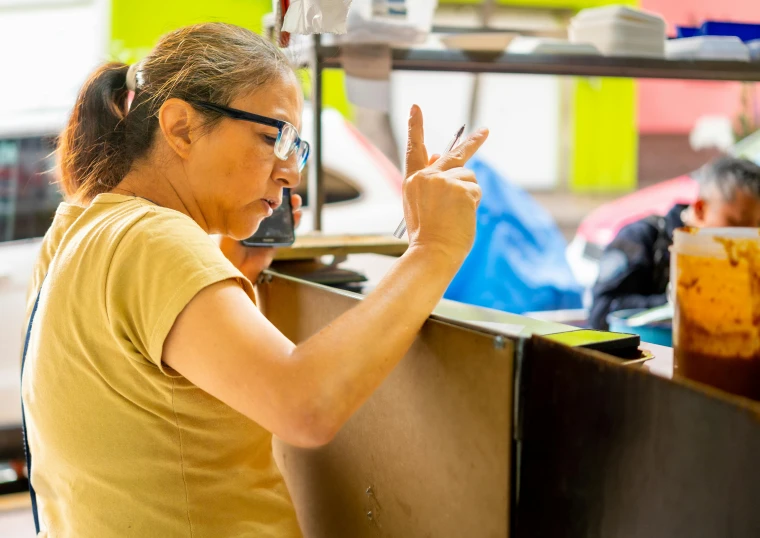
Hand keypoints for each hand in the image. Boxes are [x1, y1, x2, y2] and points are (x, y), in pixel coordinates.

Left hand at [220, 193, 302, 281]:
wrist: (235, 267)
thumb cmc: (228, 248)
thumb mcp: (231, 225)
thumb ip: (241, 214)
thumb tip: (248, 196)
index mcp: (248, 216)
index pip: (261, 201)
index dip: (270, 192)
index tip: (276, 183)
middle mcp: (259, 222)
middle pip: (275, 206)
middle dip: (284, 198)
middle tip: (290, 192)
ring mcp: (269, 232)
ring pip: (284, 217)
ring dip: (292, 208)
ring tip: (296, 202)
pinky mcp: (276, 243)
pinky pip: (288, 231)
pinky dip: (294, 223)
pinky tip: (297, 216)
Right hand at [402, 105, 488, 265]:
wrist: (432, 252)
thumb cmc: (428, 234)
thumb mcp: (421, 205)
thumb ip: (430, 181)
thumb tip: (442, 156)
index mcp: (412, 182)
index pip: (414, 149)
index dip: (416, 127)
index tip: (416, 108)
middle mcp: (426, 177)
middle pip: (454, 154)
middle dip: (473, 142)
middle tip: (486, 131)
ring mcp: (443, 180)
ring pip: (468, 176)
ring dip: (469, 193)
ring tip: (456, 214)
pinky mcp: (460, 187)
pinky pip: (475, 189)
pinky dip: (473, 203)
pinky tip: (462, 216)